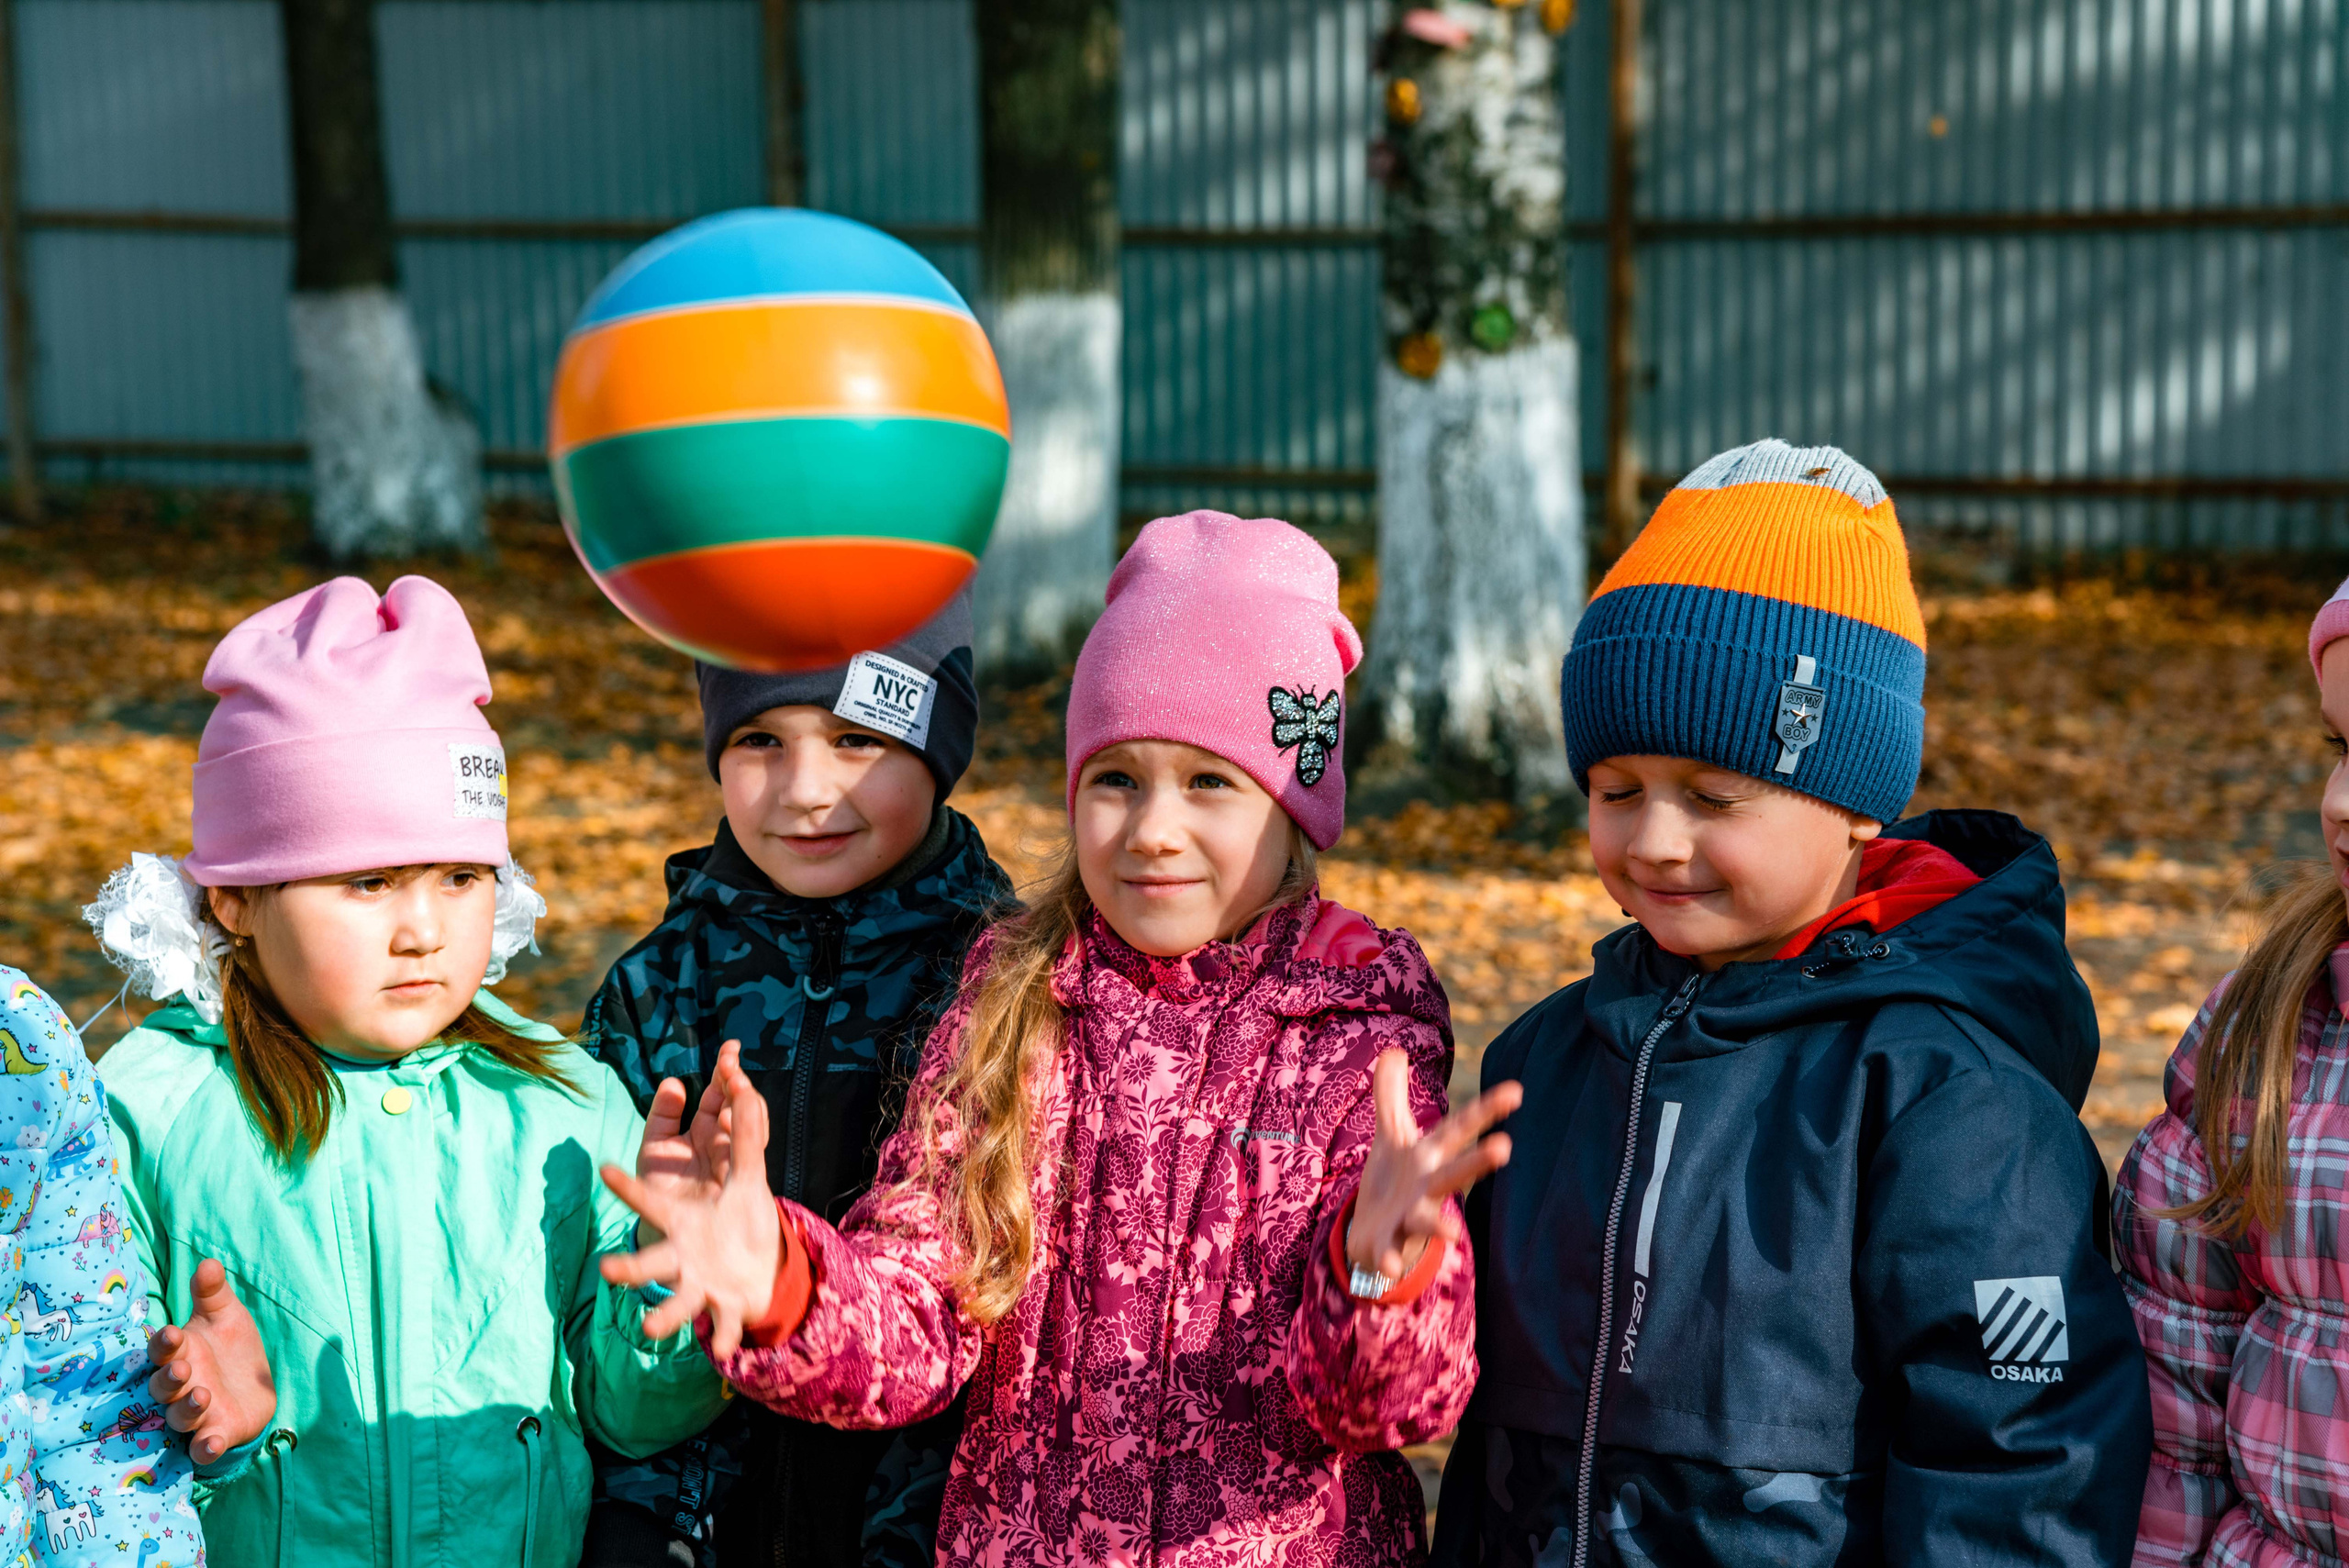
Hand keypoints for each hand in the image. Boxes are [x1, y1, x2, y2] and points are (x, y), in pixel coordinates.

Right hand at [147, 1258, 277, 1465]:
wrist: (254, 1384)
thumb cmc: (231, 1346)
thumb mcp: (227, 1315)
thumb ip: (213, 1292)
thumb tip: (208, 1262)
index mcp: (180, 1353)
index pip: (163, 1349)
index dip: (165, 1343)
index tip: (172, 1332)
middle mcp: (181, 1386)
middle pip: (163, 1385)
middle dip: (170, 1378)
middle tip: (182, 1368)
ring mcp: (197, 1413)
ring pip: (180, 1415)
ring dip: (188, 1408)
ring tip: (203, 1395)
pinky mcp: (216, 1434)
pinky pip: (203, 1447)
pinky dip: (205, 1448)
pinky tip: (212, 1445)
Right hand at [600, 1041, 783, 1358]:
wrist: (758, 1271)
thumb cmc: (739, 1218)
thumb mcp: (747, 1172)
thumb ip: (742, 1125)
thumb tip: (736, 1075)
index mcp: (684, 1221)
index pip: (651, 1202)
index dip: (630, 1187)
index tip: (606, 1171)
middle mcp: (684, 1257)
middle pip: (652, 1262)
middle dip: (631, 1268)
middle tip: (608, 1272)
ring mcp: (701, 1287)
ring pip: (678, 1303)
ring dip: (666, 1316)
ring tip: (653, 1331)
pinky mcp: (724, 1309)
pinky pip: (722, 1327)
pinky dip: (723, 1340)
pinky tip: (726, 1352)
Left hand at [1345, 1051, 1523, 1282]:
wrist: (1372, 1235)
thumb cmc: (1393, 1181)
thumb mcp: (1390, 1134)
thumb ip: (1392, 1095)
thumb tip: (1394, 1050)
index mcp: (1429, 1156)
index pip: (1460, 1127)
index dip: (1487, 1109)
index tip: (1517, 1090)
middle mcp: (1427, 1186)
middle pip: (1456, 1172)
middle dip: (1478, 1161)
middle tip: (1505, 1147)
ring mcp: (1410, 1217)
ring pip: (1428, 1220)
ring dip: (1439, 1226)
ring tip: (1451, 1233)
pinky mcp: (1387, 1242)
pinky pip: (1389, 1253)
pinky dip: (1388, 1261)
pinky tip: (1388, 1269)